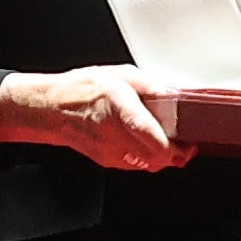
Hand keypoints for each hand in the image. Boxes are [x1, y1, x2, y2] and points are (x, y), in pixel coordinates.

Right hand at [0, 64, 188, 172]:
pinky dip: (147, 159)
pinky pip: (135, 165)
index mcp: (119, 108)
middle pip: (153, 158)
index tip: (189, 145)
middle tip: (187, 146)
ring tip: (170, 145)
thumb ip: (149, 85)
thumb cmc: (82, 89)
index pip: (148, 134)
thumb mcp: (120, 75)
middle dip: (176, 157)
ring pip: (146, 166)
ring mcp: (109, 151)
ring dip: (163, 159)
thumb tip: (171, 93)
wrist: (51, 108)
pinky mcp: (106, 160)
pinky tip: (148, 147)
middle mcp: (114, 133)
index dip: (173, 147)